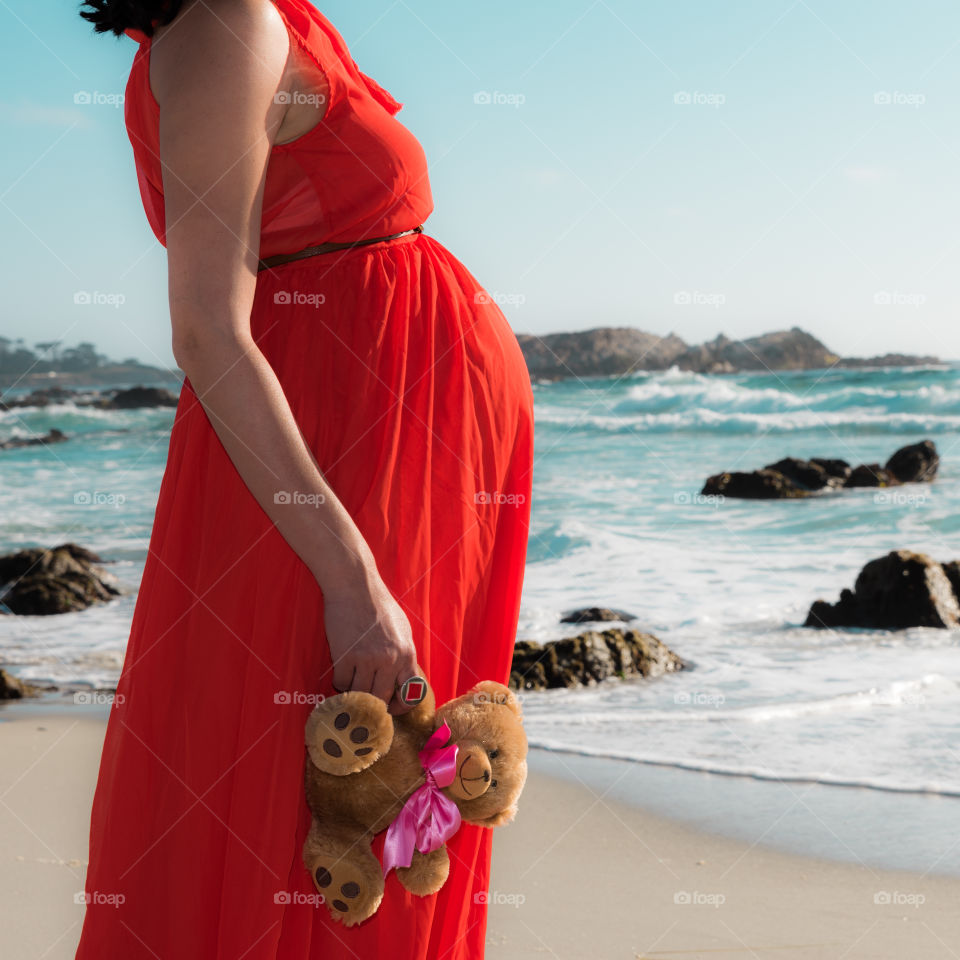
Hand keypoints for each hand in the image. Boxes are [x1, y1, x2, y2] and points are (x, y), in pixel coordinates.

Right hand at [322, 569, 418, 714]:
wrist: (355, 586)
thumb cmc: (379, 605)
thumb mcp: (402, 629)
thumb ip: (403, 654)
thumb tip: (402, 678)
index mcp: (407, 653)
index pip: (411, 694)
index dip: (401, 707)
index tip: (391, 707)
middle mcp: (390, 660)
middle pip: (382, 699)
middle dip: (374, 705)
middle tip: (367, 702)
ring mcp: (367, 659)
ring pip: (360, 695)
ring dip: (355, 693)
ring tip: (353, 682)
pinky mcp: (345, 657)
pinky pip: (341, 683)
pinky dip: (340, 682)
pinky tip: (342, 669)